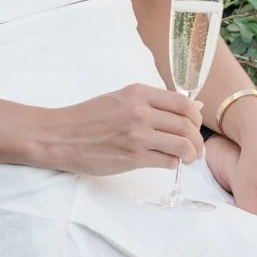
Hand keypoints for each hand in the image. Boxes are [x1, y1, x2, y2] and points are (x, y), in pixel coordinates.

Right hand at [41, 85, 202, 175]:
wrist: (60, 136)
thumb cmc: (87, 118)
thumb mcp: (120, 99)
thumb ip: (150, 102)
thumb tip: (187, 108)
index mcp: (139, 93)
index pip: (183, 103)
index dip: (195, 116)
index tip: (194, 126)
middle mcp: (141, 112)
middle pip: (187, 125)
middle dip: (197, 139)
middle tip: (194, 147)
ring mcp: (138, 135)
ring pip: (183, 145)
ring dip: (190, 154)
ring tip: (187, 158)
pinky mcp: (133, 157)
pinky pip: (167, 161)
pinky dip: (173, 163)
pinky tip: (168, 162)